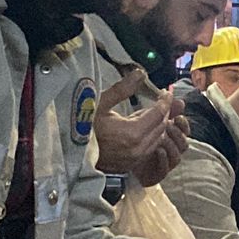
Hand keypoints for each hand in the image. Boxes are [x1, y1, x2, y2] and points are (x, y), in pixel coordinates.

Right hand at [92, 71, 177, 186]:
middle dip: (163, 112)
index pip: (158, 113)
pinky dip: (152, 136)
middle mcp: (138, 148)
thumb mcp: (101, 104)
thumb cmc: (84, 128)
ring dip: (158, 125)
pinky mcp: (132, 164)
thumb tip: (140, 73)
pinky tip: (144, 127)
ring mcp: (136, 159)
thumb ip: (123, 89)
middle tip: (160, 99)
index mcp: (133, 133)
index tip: (166, 92)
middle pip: (161, 126)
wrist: (72, 154)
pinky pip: (150, 148)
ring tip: (152, 112)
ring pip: (158, 139)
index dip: (165, 101)